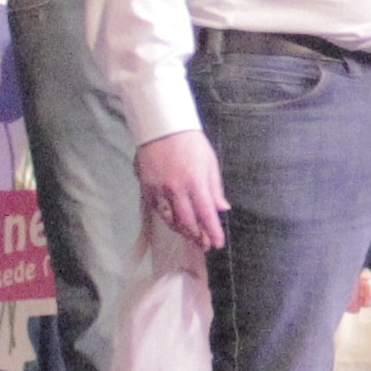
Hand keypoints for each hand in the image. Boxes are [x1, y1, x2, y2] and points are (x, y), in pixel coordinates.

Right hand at [135, 128, 229, 252]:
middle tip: (205, 244)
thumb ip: (215, 188)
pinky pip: (158, 210)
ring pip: (171, 219)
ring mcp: (160, 189)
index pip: (206, 214)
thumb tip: (222, 208)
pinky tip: (175, 223)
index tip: (217, 243)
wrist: (163, 126)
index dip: (213, 231)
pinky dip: (168, 219)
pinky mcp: (147, 188)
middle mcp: (177, 189)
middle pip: (188, 221)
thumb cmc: (190, 142)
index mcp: (195, 181)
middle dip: (198, 236)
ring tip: (192, 237)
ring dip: (183, 231)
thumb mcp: (210, 162)